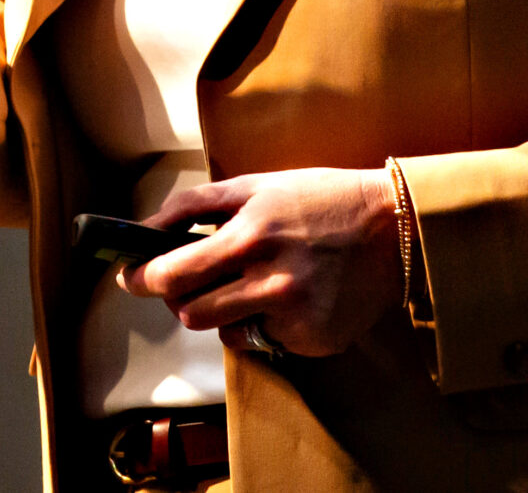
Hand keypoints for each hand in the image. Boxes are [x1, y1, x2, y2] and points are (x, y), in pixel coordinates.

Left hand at [118, 168, 402, 358]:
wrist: (396, 228)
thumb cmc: (320, 198)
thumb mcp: (257, 186)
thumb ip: (196, 206)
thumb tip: (145, 228)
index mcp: (250, 237)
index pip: (172, 275)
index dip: (141, 280)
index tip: (130, 278)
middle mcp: (271, 283)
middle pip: (190, 314)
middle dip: (181, 298)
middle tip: (189, 282)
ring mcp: (295, 317)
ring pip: (224, 332)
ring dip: (224, 312)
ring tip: (251, 282)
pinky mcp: (315, 342)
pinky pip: (268, 341)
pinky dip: (269, 323)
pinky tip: (294, 296)